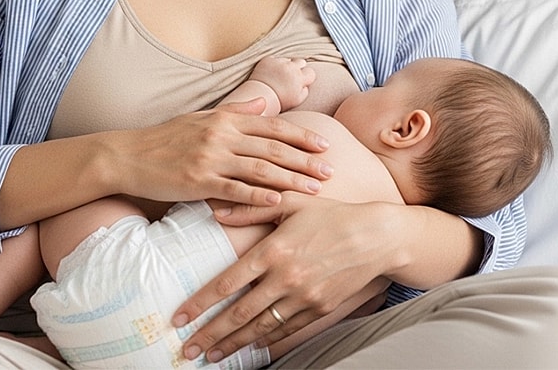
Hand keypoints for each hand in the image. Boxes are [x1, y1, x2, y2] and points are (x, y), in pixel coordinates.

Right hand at [105, 99, 332, 206]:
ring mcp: (210, 158)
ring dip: (291, 180)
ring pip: (260, 169)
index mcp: (225, 119)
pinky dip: (258, 197)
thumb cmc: (164, 138)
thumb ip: (234, 111)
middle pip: (273, 147)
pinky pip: (235, 190)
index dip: (301, 136)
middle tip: (331, 171)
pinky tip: (278, 203)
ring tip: (314, 190)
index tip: (324, 145)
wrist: (126, 156)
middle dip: (306, 160)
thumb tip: (262, 104)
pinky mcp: (198, 181)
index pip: (273, 126)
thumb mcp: (200, 117)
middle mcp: (221, 135)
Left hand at [172, 194, 399, 362]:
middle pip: (239, 314)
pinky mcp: (321, 309)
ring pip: (261, 328)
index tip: (179, 318)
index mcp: (273, 250)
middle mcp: (286, 278)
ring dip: (233, 344)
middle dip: (210, 334)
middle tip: (187, 348)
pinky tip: (251, 347)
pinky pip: (287, 330)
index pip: (226, 283)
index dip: (200, 303)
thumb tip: (218, 211)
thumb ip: (253, 207)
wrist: (377, 237)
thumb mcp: (293, 202)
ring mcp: (304, 297)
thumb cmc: (332, 214)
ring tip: (212, 355)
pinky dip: (267, 340)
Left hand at [248, 57, 315, 110]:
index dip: (307, 77)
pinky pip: (275, 58)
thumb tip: (306, 85)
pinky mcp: (268, 60)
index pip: (310, 72)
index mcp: (299, 78)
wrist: (259, 97)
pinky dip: (274, 64)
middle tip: (291, 76)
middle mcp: (290, 67)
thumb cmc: (279, 101)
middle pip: (301, 62)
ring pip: (287, 60)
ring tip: (279, 76)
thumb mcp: (297, 101)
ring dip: (286, 65)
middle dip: (298, 68)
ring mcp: (279, 62)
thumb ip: (305, 91)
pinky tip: (271, 73)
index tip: (302, 81)